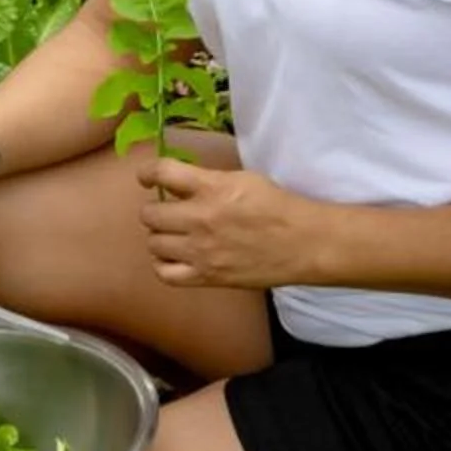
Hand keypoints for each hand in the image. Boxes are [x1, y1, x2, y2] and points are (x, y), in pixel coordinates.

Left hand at [136, 158, 320, 289]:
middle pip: (149, 214)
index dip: (147, 173)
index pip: (162, 173)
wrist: (303, 243)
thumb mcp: (244, 179)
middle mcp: (200, 219)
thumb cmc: (278, 206)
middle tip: (168, 211)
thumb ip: (208, 180)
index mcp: (212, 188)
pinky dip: (163, 264)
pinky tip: (173, 257)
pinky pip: (164, 273)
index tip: (147, 178)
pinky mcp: (206, 277)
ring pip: (153, 243)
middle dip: (155, 210)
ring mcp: (200, 251)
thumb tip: (179, 184)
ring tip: (172, 235)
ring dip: (159, 236)